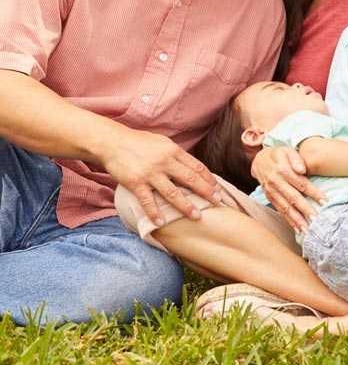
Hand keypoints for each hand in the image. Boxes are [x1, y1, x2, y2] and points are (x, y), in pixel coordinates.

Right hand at [98, 126, 219, 226]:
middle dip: (206, 192)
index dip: (209, 179)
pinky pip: (147, 201)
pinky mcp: (136, 183)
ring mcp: (150, 173)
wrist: (112, 142)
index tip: (218, 189)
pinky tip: (161, 222)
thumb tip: (192, 166)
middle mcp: (165, 162)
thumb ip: (176, 154)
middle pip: (190, 179)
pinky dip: (154, 213)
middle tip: (217, 203)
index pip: (197, 166)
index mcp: (173, 151)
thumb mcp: (162, 143)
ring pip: (173, 193)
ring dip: (186, 206)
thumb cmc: (138, 142)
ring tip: (197, 216)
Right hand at [251, 146, 325, 232]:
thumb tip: (302, 170)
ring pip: (285, 207)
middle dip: (305, 209)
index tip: (324, 201)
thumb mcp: (287, 151)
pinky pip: (279, 210)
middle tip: (316, 219)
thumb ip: (296, 159)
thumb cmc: (278, 154)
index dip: (313, 192)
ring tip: (307, 229)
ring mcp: (271, 192)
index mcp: (282, 170)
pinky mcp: (269, 198)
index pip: (300, 183)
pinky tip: (297, 229)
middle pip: (293, 198)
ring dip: (296, 219)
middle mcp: (275, 182)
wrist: (259, 159)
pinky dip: (288, 221)